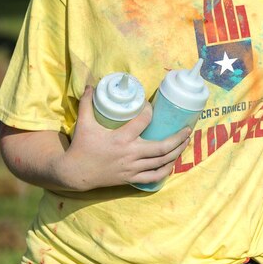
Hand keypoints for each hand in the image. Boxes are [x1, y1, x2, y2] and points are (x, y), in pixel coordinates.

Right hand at [60, 86, 190, 189]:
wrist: (74, 174)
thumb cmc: (81, 147)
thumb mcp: (83, 124)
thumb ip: (87, 104)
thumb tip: (89, 85)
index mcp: (121, 138)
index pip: (144, 121)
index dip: (150, 111)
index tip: (153, 106)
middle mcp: (130, 153)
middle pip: (162, 147)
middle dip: (178, 138)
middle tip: (188, 129)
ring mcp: (132, 168)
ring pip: (161, 162)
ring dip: (176, 152)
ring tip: (185, 142)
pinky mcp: (131, 178)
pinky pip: (153, 177)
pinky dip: (166, 170)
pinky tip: (172, 162)